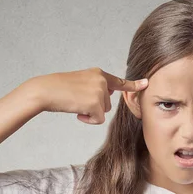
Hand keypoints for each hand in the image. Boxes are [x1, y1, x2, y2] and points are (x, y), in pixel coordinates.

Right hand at [25, 67, 148, 123]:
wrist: (46, 91)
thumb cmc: (59, 89)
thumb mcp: (80, 83)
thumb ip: (95, 88)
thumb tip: (107, 97)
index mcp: (98, 74)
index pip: (118, 82)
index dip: (134, 84)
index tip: (146, 83)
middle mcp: (102, 80)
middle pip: (108, 104)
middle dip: (94, 107)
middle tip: (77, 101)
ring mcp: (100, 91)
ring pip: (103, 112)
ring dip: (90, 113)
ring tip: (75, 104)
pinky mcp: (96, 103)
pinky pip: (98, 119)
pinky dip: (88, 120)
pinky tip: (77, 112)